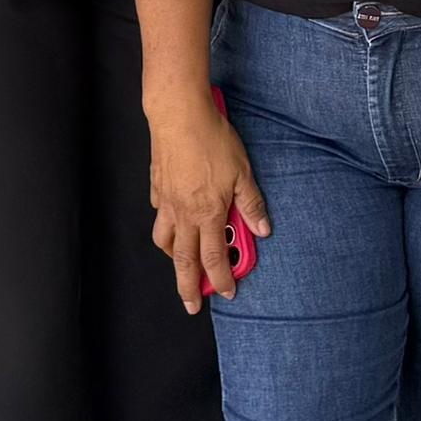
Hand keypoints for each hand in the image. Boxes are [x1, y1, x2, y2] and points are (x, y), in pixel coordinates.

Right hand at [145, 95, 271, 312]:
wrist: (178, 115)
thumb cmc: (211, 139)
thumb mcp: (242, 171)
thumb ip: (251, 203)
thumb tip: (262, 228)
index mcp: (208, 213)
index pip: (214, 258)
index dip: (221, 279)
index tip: (227, 292)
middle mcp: (185, 213)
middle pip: (184, 261)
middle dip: (188, 287)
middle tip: (191, 305)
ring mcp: (167, 202)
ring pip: (166, 241)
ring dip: (173, 259)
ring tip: (181, 266)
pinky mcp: (157, 187)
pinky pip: (159, 216)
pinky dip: (165, 226)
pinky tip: (172, 222)